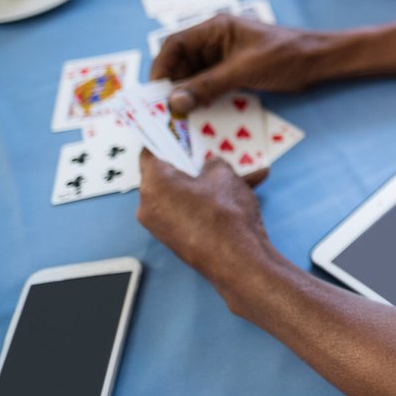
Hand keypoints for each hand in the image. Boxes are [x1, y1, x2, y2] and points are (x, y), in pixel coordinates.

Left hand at [136, 150, 270, 283]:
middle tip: (216, 158)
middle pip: (169, 176)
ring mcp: (161, 226)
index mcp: (153, 183)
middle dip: (195, 167)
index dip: (165, 141)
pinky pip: (190, 212)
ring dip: (210, 186)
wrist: (236, 260)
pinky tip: (243, 197)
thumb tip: (210, 167)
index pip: (150, 153)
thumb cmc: (224, 214)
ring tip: (246, 178)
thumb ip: (213, 164)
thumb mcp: (224, 174)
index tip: (177, 135)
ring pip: (185, 195)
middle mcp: (149, 205)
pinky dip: (209, 204)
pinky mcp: (175, 239)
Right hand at [151, 14, 330, 114]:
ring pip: (195, 77)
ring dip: (187, 95)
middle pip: (182, 63)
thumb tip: (175, 101)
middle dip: (172, 85)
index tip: (155, 92)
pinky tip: (199, 116)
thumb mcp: (244, 70)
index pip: (175, 44)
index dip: (161, 67)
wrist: (319, 61)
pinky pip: (211, 86)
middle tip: (164, 111)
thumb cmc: (285, 55)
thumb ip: (209, 85)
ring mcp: (225, 58)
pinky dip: (203, 99)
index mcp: (215, 28)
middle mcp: (216, 41)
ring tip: (179, 118)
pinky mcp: (235, 74)